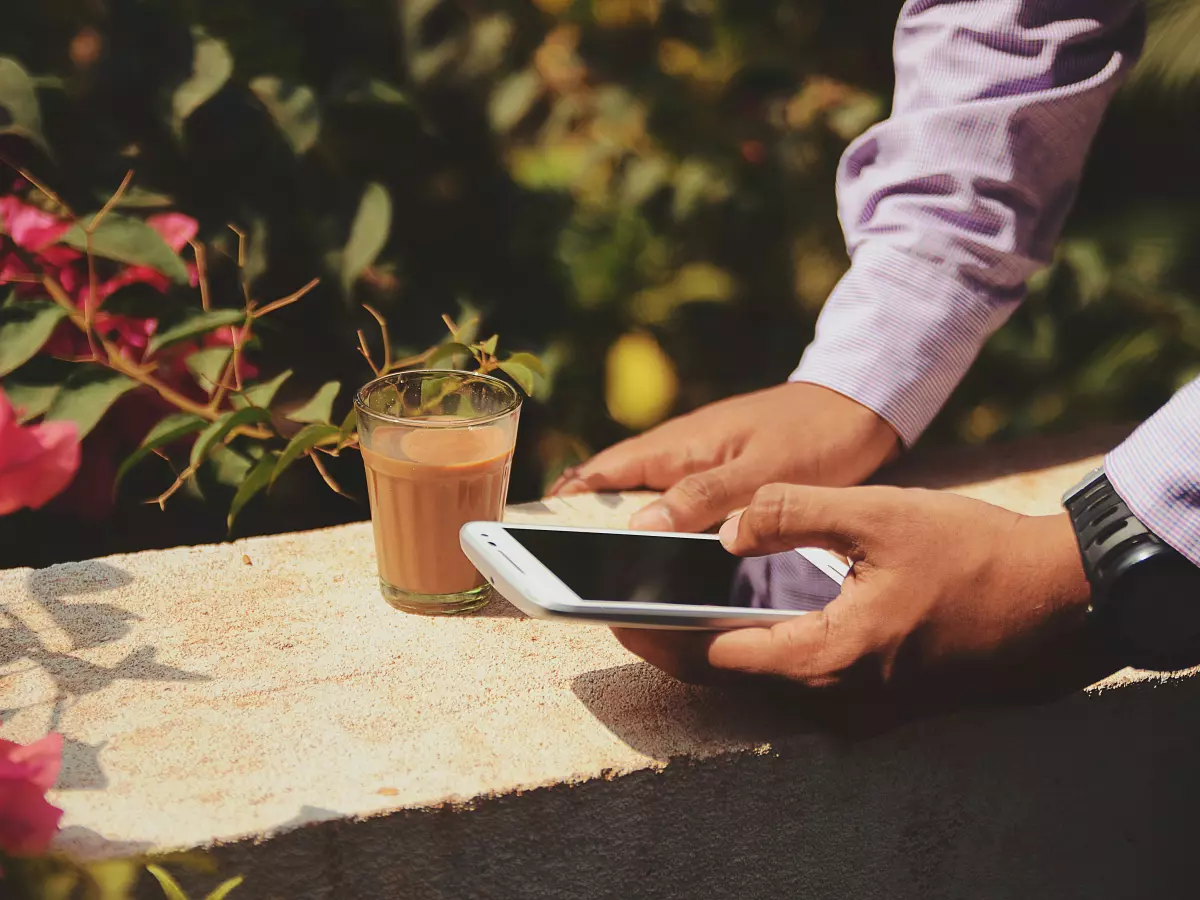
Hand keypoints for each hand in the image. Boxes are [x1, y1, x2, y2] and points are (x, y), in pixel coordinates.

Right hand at [550, 382, 899, 532]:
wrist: (861, 407)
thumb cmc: (814, 437)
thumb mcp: (760, 473)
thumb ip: (702, 497)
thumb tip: (639, 525)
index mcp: (677, 446)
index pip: (602, 472)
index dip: (565, 499)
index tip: (532, 531)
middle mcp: (679, 450)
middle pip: (614, 487)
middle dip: (583, 518)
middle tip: (558, 561)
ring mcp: (698, 459)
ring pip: (644, 495)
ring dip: (619, 523)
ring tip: (599, 565)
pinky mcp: (720, 470)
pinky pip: (675, 499)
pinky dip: (658, 522)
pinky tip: (662, 552)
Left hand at [613, 484, 1117, 721]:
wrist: (1059, 598)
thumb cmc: (974, 552)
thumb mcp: (877, 514)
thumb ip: (790, 514)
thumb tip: (724, 533)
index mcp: (831, 656)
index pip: (717, 656)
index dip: (658, 632)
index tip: (611, 612)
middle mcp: (841, 696)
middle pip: (731, 679)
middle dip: (674, 647)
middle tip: (622, 613)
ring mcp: (863, 704)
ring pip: (765, 682)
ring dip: (714, 651)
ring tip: (665, 612)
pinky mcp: (880, 694)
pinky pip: (801, 678)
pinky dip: (761, 652)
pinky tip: (740, 617)